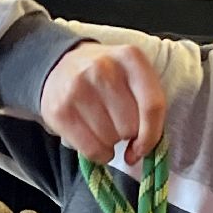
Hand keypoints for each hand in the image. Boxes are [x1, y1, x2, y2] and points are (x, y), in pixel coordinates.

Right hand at [40, 40, 166, 165]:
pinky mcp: (59, 110)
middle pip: (130, 126)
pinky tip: (94, 141)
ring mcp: (78, 88)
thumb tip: (140, 149)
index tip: (142, 147)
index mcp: (130, 58)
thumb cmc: (107, 78)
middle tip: (117, 123)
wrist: (62, 66)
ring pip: (110, 140)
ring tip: (103, 127)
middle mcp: (104, 68)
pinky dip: (98, 153)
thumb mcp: (133, 76)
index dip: (151, 135)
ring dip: (110, 142)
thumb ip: (148, 104)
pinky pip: (91, 149)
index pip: (152, 106)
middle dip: (127, 133)